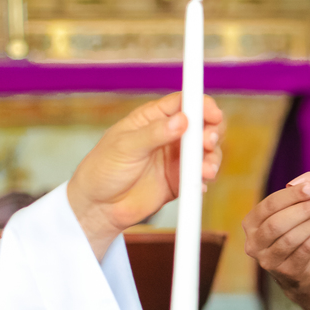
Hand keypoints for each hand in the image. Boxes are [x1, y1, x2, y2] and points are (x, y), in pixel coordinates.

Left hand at [68, 92, 224, 259]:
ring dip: (212, 158)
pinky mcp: (181, 180)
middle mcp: (169, 135)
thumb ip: (154, 133)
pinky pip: (201, 176)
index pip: (183, 103)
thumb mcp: (125, 147)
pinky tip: (199, 185)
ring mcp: (177, 158)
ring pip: (206, 151)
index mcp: (153, 118)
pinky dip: (205, 179)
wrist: (97, 207)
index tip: (212, 113)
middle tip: (208, 143)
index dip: (201, 105)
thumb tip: (182, 120)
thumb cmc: (102, 169)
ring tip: (205, 170)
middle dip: (212, 131)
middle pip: (203, 124)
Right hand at [242, 178, 309, 295]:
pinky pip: (305, 249)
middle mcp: (254, 243)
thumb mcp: (289, 215)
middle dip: (303, 209)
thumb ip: (298, 199)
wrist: (297, 268)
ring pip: (291, 238)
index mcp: (251, 223)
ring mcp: (269, 260)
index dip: (292, 195)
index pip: (268, 205)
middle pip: (277, 223)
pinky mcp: (287, 270)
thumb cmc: (291, 233)